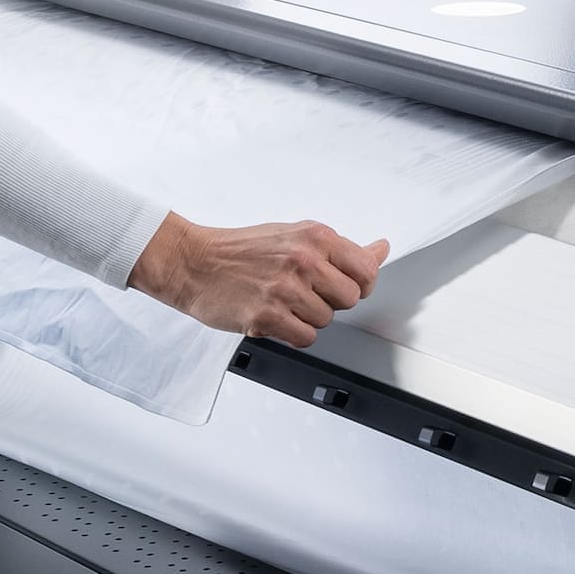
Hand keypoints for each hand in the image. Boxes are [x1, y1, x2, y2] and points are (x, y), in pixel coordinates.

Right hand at [130, 210, 387, 345]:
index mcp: (315, 237)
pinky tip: (276, 317)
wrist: (194, 262)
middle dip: (331, 301)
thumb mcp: (295, 236)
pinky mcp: (268, 316)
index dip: (360, 284)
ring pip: (326, 320)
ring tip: (282, 301)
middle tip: (304, 293)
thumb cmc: (242, 250)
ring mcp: (285, 289)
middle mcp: (304, 260)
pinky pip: (305, 337)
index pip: (367, 270)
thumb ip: (340, 248)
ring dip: (307, 317)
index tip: (345, 285)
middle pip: (350, 299)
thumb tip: (380, 249)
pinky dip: (293, 333)